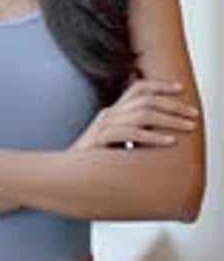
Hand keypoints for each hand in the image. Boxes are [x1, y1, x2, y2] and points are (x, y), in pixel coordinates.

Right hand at [73, 79, 198, 151]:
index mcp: (113, 111)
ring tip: (187, 128)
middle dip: (173, 106)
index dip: (159, 85)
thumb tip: (160, 131)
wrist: (67, 175)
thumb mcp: (117, 143)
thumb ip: (133, 133)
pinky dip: (153, 136)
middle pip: (146, 100)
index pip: (138, 87)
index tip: (180, 89)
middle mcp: (109, 114)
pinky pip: (131, 133)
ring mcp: (104, 125)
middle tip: (192, 115)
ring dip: (169, 120)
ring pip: (142, 114)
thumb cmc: (96, 163)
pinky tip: (169, 141)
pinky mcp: (101, 140)